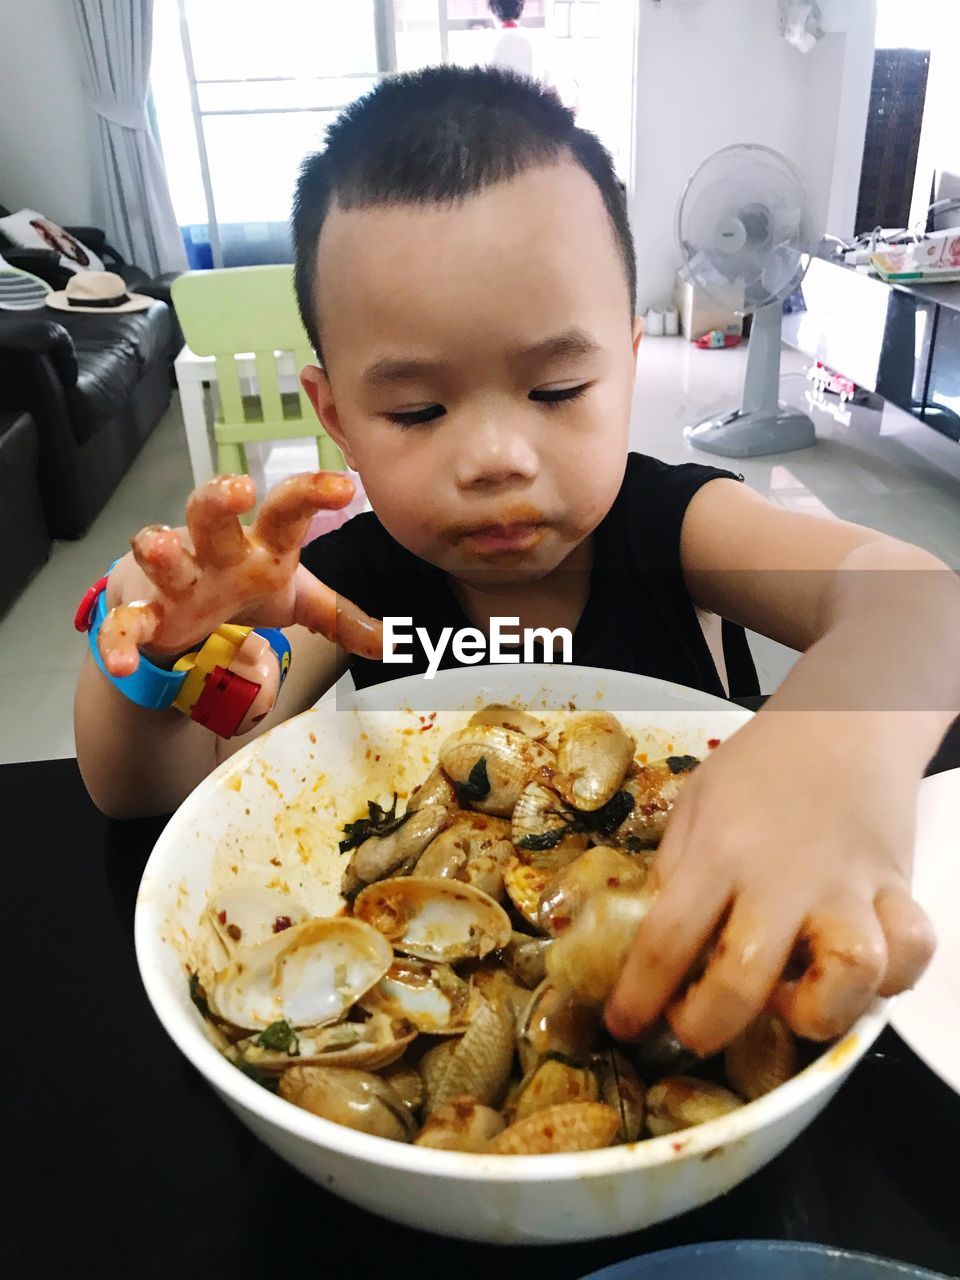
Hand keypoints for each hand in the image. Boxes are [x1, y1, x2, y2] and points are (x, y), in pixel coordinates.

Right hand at [98, 472, 382, 675]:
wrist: (183, 617)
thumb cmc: (241, 591)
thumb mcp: (296, 601)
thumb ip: (341, 617)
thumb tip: (391, 642)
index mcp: (258, 545)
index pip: (286, 509)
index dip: (312, 493)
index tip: (346, 487)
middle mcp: (214, 553)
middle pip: (211, 512)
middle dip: (219, 496)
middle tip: (238, 488)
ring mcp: (175, 581)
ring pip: (162, 554)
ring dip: (159, 549)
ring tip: (160, 546)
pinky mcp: (145, 617)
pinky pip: (126, 625)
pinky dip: (120, 641)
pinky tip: (122, 660)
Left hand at [604, 713, 935, 1055]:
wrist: (842, 721)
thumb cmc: (760, 764)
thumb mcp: (693, 805)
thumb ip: (676, 872)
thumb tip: (656, 945)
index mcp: (719, 852)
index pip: (666, 940)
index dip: (639, 997)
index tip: (625, 1025)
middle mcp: (783, 876)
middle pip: (746, 979)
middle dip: (709, 1027)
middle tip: (694, 1029)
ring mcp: (847, 885)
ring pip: (850, 976)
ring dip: (816, 1011)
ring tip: (788, 1000)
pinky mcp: (898, 888)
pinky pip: (912, 951)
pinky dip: (891, 977)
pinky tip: (854, 974)